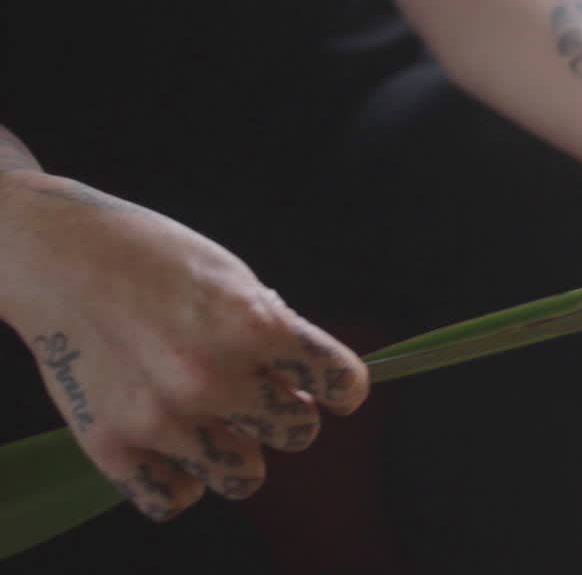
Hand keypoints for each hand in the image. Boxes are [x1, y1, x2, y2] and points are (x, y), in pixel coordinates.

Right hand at [0, 173, 369, 520]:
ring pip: (244, 477)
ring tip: (216, 420)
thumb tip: (307, 385)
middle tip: (261, 392)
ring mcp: (161, 419)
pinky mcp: (112, 446)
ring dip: (240, 451)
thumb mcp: (235, 279)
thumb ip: (275, 335)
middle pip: (299, 434)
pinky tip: (177, 444)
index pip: (342, 383)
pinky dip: (182, 478)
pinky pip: (175, 498)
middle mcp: (211, 378)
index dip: (343, 385)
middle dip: (288, 413)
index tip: (331, 385)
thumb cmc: (158, 261)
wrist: (62, 258)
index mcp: (254, 325)